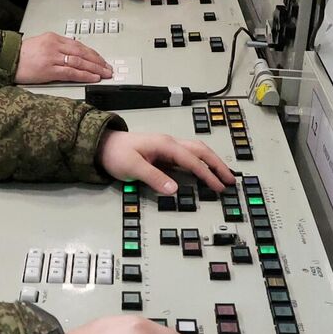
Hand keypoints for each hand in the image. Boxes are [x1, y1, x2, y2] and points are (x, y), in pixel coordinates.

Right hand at [16, 32, 114, 83]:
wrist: (6, 59)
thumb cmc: (21, 55)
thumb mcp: (41, 44)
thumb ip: (57, 48)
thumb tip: (73, 55)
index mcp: (53, 38)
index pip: (79, 45)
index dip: (93, 54)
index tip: (101, 60)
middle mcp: (55, 45)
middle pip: (83, 53)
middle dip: (98, 61)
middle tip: (108, 68)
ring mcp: (52, 57)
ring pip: (80, 62)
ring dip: (95, 69)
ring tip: (105, 74)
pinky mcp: (49, 70)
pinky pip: (71, 72)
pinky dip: (85, 75)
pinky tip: (93, 78)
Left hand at [96, 131, 234, 193]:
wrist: (102, 145)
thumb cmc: (116, 154)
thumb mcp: (132, 167)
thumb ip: (153, 177)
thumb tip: (174, 189)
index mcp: (165, 144)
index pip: (191, 160)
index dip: (207, 174)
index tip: (218, 186)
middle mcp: (170, 143)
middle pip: (201, 151)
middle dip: (217, 165)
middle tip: (230, 180)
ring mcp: (168, 148)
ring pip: (197, 152)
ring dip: (212, 163)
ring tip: (224, 177)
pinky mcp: (165, 154)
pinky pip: (188, 158)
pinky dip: (201, 164)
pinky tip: (206, 173)